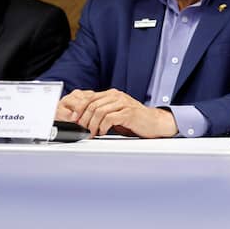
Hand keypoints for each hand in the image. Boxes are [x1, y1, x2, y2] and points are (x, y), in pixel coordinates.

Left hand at [55, 89, 177, 137]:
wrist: (155, 122)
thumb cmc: (135, 120)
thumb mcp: (116, 114)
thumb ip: (103, 113)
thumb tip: (85, 121)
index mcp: (112, 94)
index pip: (89, 98)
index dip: (79, 109)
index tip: (74, 120)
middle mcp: (117, 96)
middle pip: (92, 105)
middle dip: (84, 119)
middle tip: (82, 130)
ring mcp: (123, 103)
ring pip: (99, 111)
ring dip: (92, 124)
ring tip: (92, 133)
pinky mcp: (129, 112)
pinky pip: (110, 118)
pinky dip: (103, 126)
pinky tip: (103, 132)